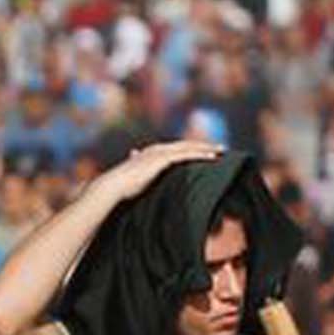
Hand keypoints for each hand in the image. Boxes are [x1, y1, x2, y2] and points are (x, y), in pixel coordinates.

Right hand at [93, 139, 223, 205]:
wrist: (112, 187)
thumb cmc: (119, 189)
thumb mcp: (132, 181)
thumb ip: (139, 177)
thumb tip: (136, 183)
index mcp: (150, 153)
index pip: (174, 149)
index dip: (190, 149)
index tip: (203, 152)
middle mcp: (156, 149)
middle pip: (185, 145)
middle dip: (202, 146)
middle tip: (219, 148)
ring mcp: (160, 153)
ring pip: (189, 147)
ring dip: (206, 148)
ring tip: (221, 151)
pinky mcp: (163, 159)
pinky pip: (187, 155)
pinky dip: (201, 155)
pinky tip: (213, 157)